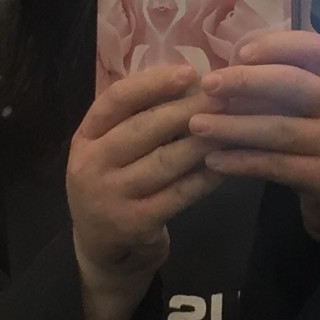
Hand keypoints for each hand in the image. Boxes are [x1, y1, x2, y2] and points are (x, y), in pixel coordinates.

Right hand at [68, 66, 223, 319]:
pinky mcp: (135, 223)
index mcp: (86, 136)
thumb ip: (138, 118)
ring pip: (166, 161)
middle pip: (145, 128)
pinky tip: (228, 164)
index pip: (116, 100)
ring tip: (233, 124)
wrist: (102, 248)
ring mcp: (111, 197)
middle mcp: (91, 165)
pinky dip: (206, 177)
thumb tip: (193, 78)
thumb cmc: (116, 184)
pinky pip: (179, 194)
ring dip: (203, 141)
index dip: (153, 83)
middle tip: (226, 95)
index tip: (190, 71)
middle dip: (189, 109)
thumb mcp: (111, 148)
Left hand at [191, 31, 319, 243]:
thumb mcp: (302, 102)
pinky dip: (242, 162)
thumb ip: (272, 83)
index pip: (313, 48)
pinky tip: (213, 160)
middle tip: (208, 86)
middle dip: (246, 82)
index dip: (278, 45)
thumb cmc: (311, 133)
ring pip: (281, 129)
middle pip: (295, 84)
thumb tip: (223, 69)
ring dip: (234, 126)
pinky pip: (278, 166)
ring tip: (198, 125)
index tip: (240, 52)